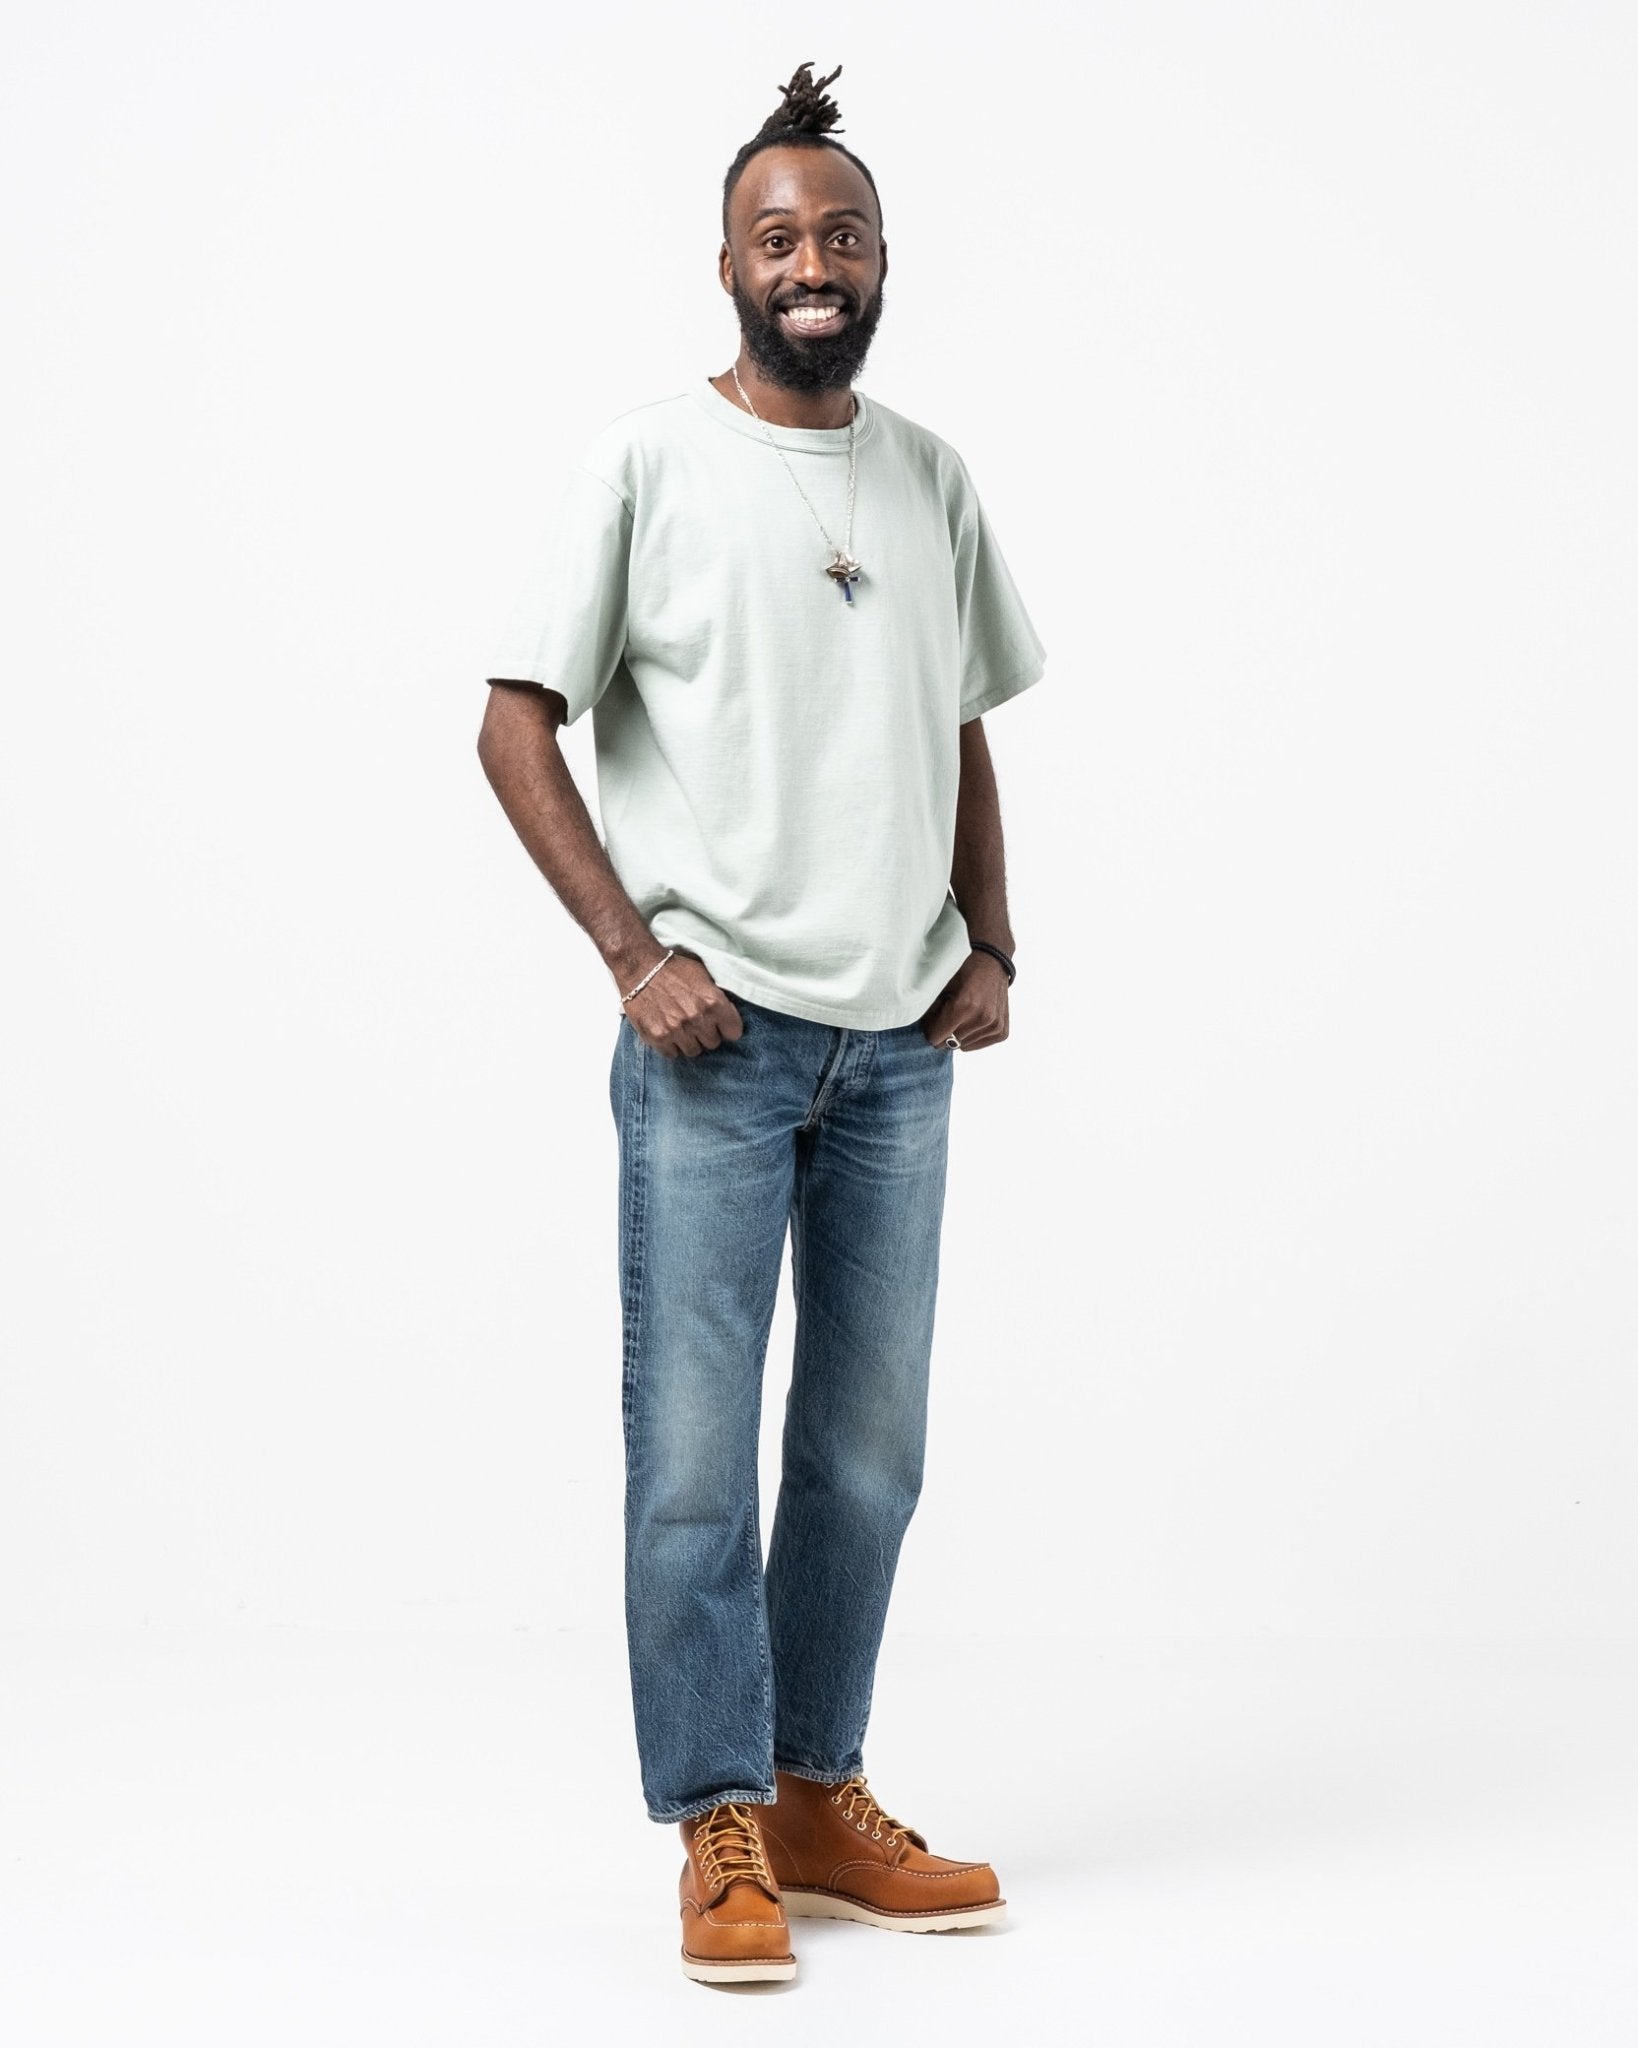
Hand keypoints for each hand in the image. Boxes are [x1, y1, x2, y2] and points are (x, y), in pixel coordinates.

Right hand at [622, 948, 743, 1058]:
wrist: (640, 967)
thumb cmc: (673, 969)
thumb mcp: (704, 976)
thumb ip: (717, 998)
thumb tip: (727, 1016)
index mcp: (713, 1002)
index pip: (734, 1032)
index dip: (727, 1028)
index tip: (720, 1025)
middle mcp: (697, 1018)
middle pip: (713, 1043)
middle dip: (706, 1034)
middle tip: (695, 1023)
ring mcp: (677, 1030)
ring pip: (693, 1051)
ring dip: (688, 1041)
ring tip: (680, 1027)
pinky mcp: (658, 1037)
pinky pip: (672, 1054)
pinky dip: (670, 1045)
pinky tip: (666, 1031)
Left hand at [920, 949, 1009, 1050]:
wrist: (991, 959)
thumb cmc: (962, 969)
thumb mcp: (940, 983)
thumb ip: (930, 1008)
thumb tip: (922, 1028)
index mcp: (965, 1005)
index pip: (936, 1038)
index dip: (929, 1028)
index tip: (931, 1017)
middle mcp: (983, 1018)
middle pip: (949, 1043)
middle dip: (943, 1030)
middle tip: (945, 1013)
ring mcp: (995, 1026)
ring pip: (963, 1046)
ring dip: (958, 1033)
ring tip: (960, 1013)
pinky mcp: (1002, 1031)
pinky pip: (977, 1045)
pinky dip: (970, 1035)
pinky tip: (971, 1019)